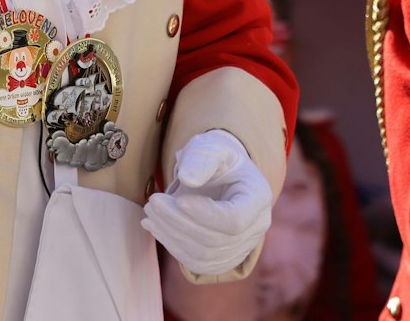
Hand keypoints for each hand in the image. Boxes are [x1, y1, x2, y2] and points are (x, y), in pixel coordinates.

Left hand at [140, 129, 273, 276]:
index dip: (204, 214)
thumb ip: (201, 158)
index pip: (235, 219)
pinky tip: (157, 227)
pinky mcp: (223, 259)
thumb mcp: (210, 146)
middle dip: (179, 222)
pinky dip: (173, 246)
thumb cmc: (215, 158)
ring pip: (204, 255)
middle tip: (153, 202)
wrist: (219, 174)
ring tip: (151, 213)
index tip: (178, 199)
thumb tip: (187, 178)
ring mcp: (242, 247)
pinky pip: (197, 263)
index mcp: (258, 197)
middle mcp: (256, 227)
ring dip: (171, 235)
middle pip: (215, 240)